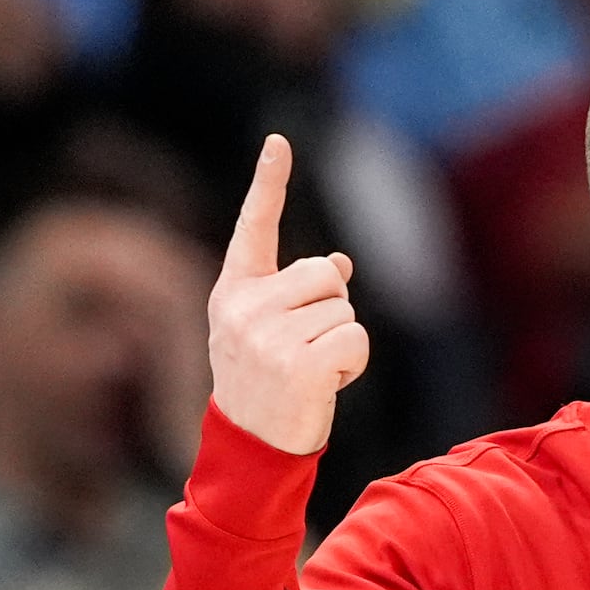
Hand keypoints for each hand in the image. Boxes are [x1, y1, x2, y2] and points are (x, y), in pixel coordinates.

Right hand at [207, 135, 367, 454]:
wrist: (252, 447)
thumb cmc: (267, 386)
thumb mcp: (272, 333)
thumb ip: (297, 296)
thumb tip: (339, 262)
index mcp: (233, 293)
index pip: (254, 228)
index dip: (269, 183)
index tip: (278, 142)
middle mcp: (245, 309)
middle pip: (325, 273)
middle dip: (332, 308)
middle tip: (305, 350)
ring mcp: (269, 337)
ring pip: (345, 309)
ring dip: (343, 341)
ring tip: (310, 372)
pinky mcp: (300, 364)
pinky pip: (356, 339)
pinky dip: (354, 364)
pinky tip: (326, 385)